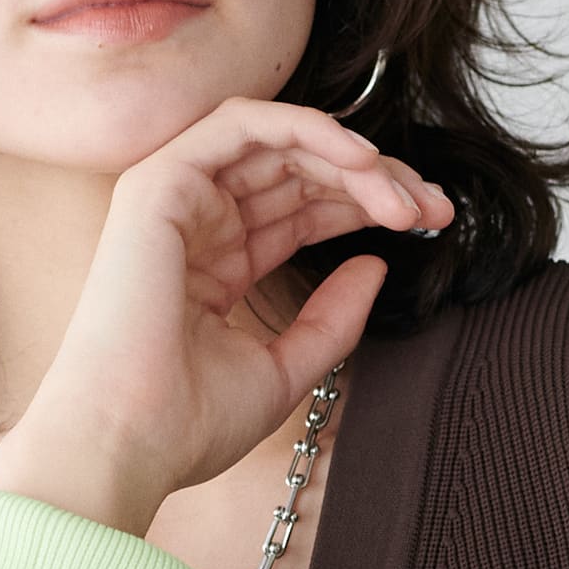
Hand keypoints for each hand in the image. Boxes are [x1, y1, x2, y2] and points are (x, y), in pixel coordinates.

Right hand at [0, 95, 453, 531]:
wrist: (131, 443)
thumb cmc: (189, 423)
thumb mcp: (287, 368)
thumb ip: (332, 318)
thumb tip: (375, 266)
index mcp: (217, 264)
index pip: (302, 208)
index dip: (368, 205)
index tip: (431, 225)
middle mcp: (196, 224)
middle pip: (300, 169)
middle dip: (378, 181)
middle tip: (436, 209)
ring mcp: (174, 197)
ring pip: (280, 141)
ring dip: (354, 159)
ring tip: (407, 199)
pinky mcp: (160, 182)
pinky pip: (244, 124)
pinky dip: (308, 129)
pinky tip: (363, 161)